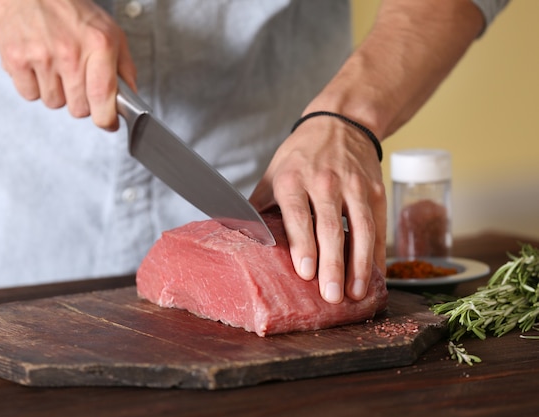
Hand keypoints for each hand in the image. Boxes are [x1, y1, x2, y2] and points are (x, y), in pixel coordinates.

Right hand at [0, 0, 135, 129]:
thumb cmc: (75, 15)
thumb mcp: (112, 34)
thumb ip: (125, 70)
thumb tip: (129, 103)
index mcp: (99, 45)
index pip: (103, 98)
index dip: (106, 119)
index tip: (108, 123)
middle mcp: (70, 51)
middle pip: (79, 109)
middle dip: (81, 102)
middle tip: (78, 80)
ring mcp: (41, 56)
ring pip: (54, 104)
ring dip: (57, 93)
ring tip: (57, 67)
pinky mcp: (15, 60)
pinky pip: (29, 95)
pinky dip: (34, 86)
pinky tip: (39, 65)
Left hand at [249, 116, 385, 303]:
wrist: (342, 123)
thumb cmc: (301, 156)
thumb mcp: (274, 173)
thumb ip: (259, 207)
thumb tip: (236, 238)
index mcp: (293, 179)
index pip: (298, 215)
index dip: (302, 244)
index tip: (305, 273)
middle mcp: (325, 182)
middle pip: (330, 228)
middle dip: (332, 264)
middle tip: (331, 296)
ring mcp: (354, 187)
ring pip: (361, 229)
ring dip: (359, 265)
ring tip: (357, 294)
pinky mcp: (375, 192)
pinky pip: (378, 226)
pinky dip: (377, 253)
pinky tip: (375, 276)